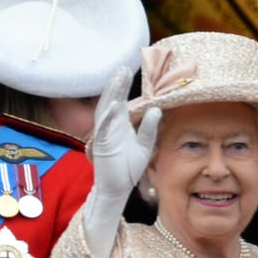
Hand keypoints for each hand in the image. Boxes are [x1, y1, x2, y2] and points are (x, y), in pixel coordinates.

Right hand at [90, 67, 160, 202]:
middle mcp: (110, 127)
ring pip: (105, 111)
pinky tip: (114, 105)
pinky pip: (103, 129)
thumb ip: (149, 128)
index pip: (121, 101)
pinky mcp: (101, 146)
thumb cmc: (128, 168)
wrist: (117, 188)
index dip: (123, 87)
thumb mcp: (145, 146)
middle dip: (117, 85)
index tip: (128, 70)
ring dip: (111, 95)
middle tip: (123, 68)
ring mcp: (104, 135)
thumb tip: (157, 109)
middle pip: (112, 101)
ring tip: (117, 80)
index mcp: (120, 125)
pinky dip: (107, 117)